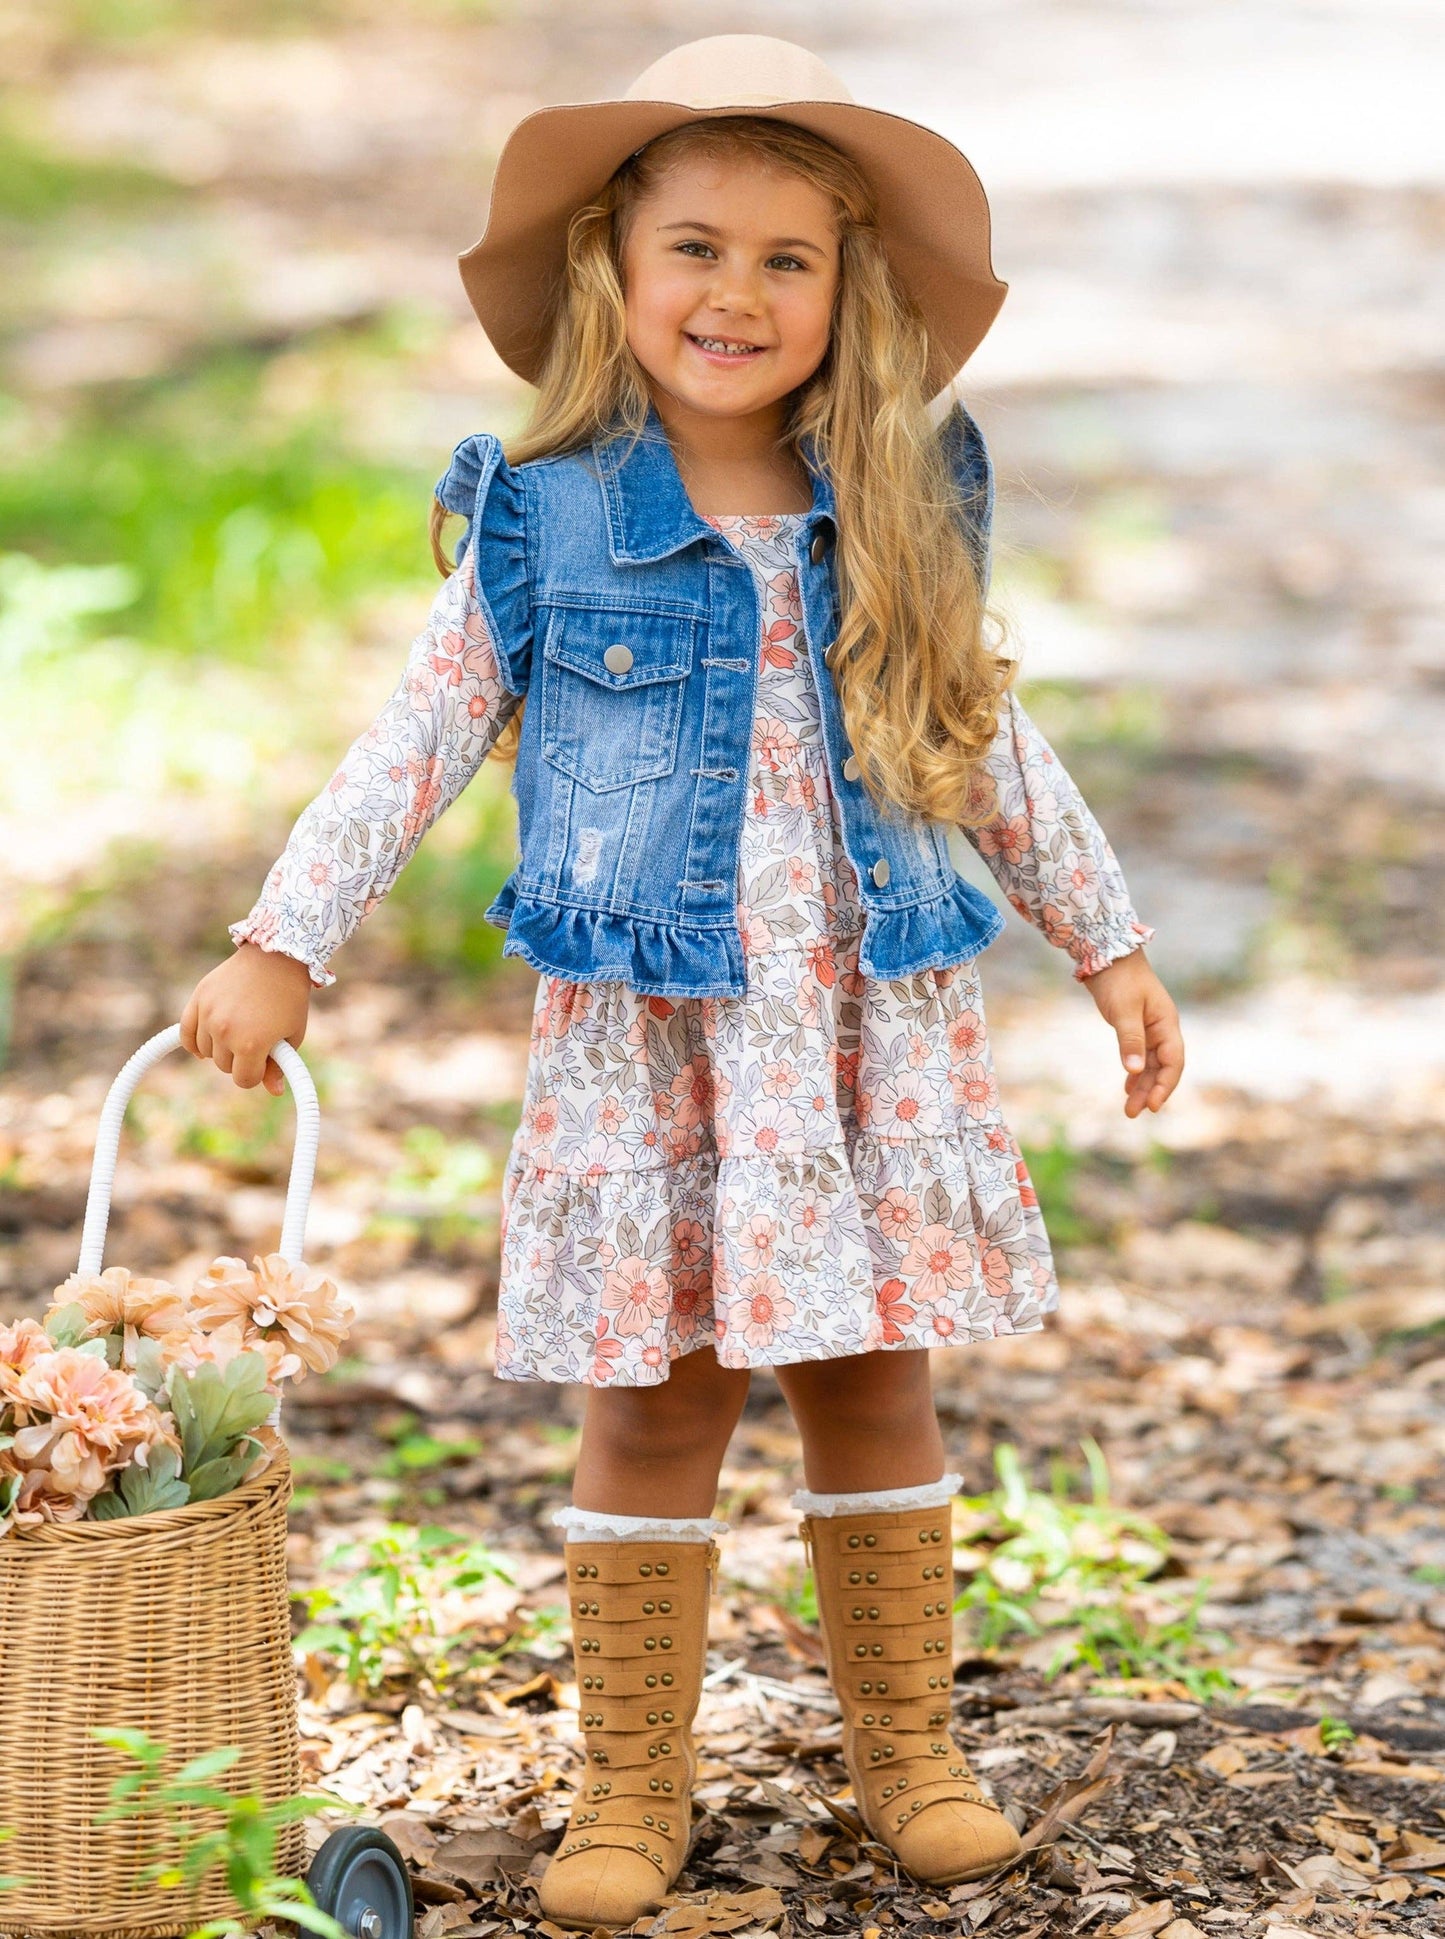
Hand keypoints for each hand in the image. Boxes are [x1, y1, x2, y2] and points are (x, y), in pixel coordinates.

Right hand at [179, 943, 312, 1095]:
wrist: (275, 958)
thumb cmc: (289, 999)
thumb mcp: (292, 1035)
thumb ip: (280, 1065)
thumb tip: (275, 1092)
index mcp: (251, 1044)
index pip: (244, 1079)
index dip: (256, 1074)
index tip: (265, 1062)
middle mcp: (225, 1031)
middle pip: (224, 1066)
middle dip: (240, 1060)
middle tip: (255, 1041)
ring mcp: (208, 1014)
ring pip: (206, 1052)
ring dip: (220, 1048)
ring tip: (239, 1031)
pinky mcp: (198, 999)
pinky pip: (186, 1033)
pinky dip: (194, 1042)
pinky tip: (205, 1043)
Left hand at [1080, 947, 1183, 1116]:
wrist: (1106, 953)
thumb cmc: (1118, 979)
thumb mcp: (1124, 1011)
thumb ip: (1130, 1040)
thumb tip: (1135, 1071)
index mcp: (1167, 1023)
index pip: (1173, 1061)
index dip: (1165, 1085)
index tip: (1152, 1105)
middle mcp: (1162, 1028)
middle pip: (1162, 1067)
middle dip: (1150, 1091)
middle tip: (1133, 1113)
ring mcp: (1150, 1028)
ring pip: (1150, 1064)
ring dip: (1141, 1085)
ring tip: (1129, 1108)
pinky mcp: (1135, 1027)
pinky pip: (1140, 1056)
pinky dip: (1135, 1072)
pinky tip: (1128, 1086)